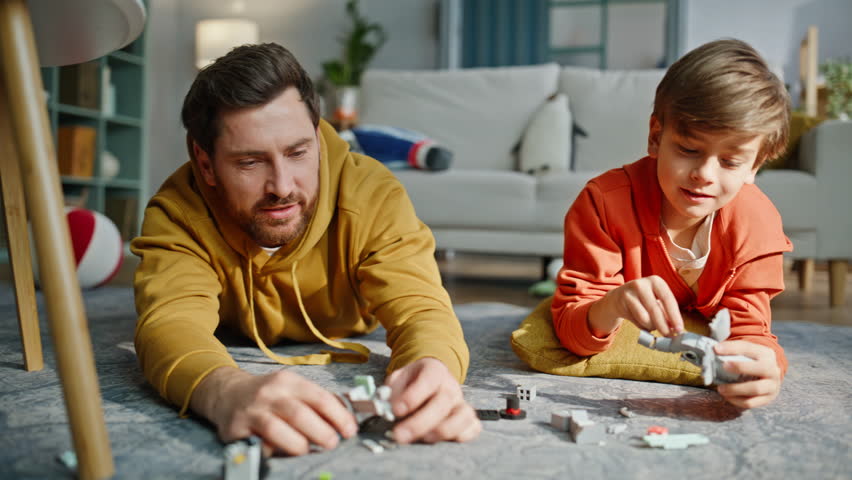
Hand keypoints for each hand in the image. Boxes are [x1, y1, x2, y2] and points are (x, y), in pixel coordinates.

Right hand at [190, 367, 357, 455]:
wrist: (227, 393)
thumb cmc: (269, 395)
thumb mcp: (292, 388)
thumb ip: (316, 401)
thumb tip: (346, 420)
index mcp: (288, 381)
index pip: (319, 397)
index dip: (338, 416)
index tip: (350, 430)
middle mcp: (269, 393)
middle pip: (300, 414)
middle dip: (321, 432)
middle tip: (332, 444)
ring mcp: (251, 411)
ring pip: (277, 430)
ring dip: (298, 444)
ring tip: (308, 450)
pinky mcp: (235, 429)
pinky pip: (257, 443)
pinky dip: (273, 451)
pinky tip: (282, 453)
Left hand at [385, 357, 480, 444]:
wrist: (432, 376)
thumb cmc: (412, 381)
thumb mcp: (399, 378)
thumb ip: (391, 390)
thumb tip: (384, 406)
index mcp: (434, 371)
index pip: (429, 380)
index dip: (413, 396)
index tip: (396, 410)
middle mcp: (451, 386)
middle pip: (443, 402)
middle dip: (420, 422)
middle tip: (400, 435)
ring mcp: (461, 402)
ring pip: (463, 416)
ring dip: (443, 430)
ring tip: (424, 439)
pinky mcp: (467, 418)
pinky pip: (473, 427)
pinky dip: (463, 435)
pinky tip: (445, 441)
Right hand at [588, 275, 683, 336]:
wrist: (618, 298)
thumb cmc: (644, 301)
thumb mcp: (657, 302)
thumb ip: (666, 314)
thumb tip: (675, 329)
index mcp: (656, 281)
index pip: (668, 299)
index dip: (675, 316)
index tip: (679, 329)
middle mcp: (642, 284)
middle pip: (655, 309)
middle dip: (663, 325)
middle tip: (669, 336)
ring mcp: (630, 292)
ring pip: (644, 317)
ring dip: (652, 326)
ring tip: (653, 326)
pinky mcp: (622, 302)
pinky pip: (636, 321)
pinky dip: (643, 326)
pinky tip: (643, 324)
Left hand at [714, 340, 780, 407]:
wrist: (769, 375)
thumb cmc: (752, 362)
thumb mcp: (746, 352)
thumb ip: (732, 350)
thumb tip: (714, 350)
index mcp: (766, 354)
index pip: (749, 348)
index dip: (731, 348)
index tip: (716, 349)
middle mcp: (772, 370)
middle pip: (760, 368)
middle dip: (740, 367)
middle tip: (723, 367)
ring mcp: (771, 386)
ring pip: (755, 388)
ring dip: (735, 389)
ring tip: (720, 388)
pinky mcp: (766, 399)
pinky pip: (751, 403)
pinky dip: (736, 400)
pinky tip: (726, 396)